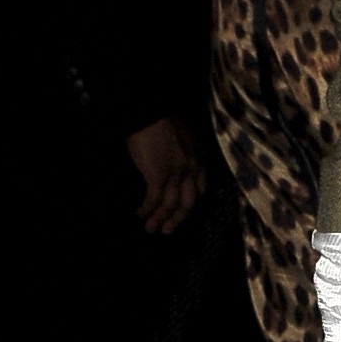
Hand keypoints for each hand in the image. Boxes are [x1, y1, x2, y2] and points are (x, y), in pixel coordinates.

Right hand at [125, 114, 205, 233]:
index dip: (193, 199)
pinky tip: (139, 214)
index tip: (183, 209)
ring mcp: (176, 174)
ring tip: (150, 229)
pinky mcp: (158, 176)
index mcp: (198, 156)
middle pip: (189, 202)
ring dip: (160, 220)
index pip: (201, 185)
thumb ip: (179, 151)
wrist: (149, 112)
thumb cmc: (160, 118)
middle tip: (168, 229)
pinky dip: (146, 210)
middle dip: (178, 219)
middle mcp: (192, 168)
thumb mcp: (180, 135)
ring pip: (171, 205)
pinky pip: (153, 200)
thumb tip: (168, 162)